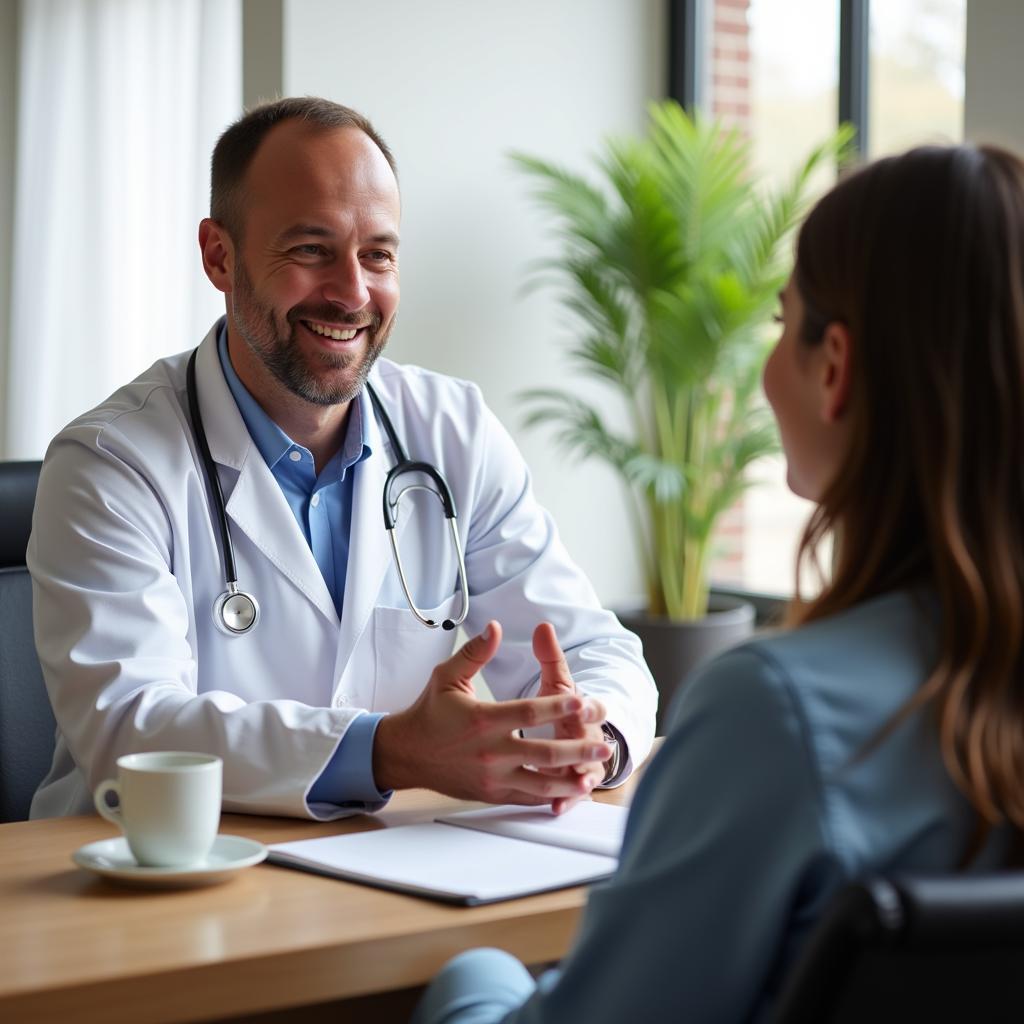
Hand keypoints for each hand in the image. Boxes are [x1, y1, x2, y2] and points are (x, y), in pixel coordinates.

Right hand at [372, 620, 611, 804]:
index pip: (528, 713)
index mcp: (483, 719)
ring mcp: (492, 776)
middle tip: (605, 745)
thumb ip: (475, 652)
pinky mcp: (491, 793)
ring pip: (539, 783)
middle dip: (578, 750)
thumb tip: (496, 627)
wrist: (407, 753)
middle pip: (543, 753)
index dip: (558, 707)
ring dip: (570, 780)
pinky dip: (550, 798)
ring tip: (595, 774)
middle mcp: (490, 751)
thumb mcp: (447, 676)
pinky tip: (570, 792)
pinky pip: (526, 798)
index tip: (582, 700)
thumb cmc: (430, 711)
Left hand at [532, 621, 608, 814]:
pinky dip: (568, 800)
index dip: (588, 705)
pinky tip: (557, 807)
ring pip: (586, 771)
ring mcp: (582, 762)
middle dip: (588, 746)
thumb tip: (542, 627)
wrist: (577, 730)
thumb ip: (550, 655)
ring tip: (576, 784)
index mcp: (583, 710)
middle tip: (583, 750)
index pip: (592, 705)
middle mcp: (587, 737)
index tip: (581, 703)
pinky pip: (572, 794)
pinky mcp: (573, 783)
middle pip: (592, 741)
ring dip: (581, 777)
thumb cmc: (564, 704)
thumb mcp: (557, 679)